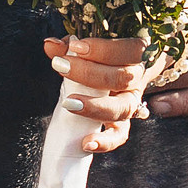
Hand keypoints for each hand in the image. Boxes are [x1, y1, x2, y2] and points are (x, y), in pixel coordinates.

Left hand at [42, 35, 169, 154]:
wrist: (121, 75)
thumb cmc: (104, 59)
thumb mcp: (91, 48)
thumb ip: (70, 46)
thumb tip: (50, 45)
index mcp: (136, 55)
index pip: (129, 50)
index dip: (103, 50)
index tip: (76, 47)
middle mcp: (137, 79)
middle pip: (123, 77)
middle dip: (90, 73)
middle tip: (62, 67)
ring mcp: (131, 103)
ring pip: (122, 108)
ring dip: (95, 107)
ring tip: (69, 104)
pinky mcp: (122, 123)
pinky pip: (119, 135)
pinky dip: (105, 142)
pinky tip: (86, 143)